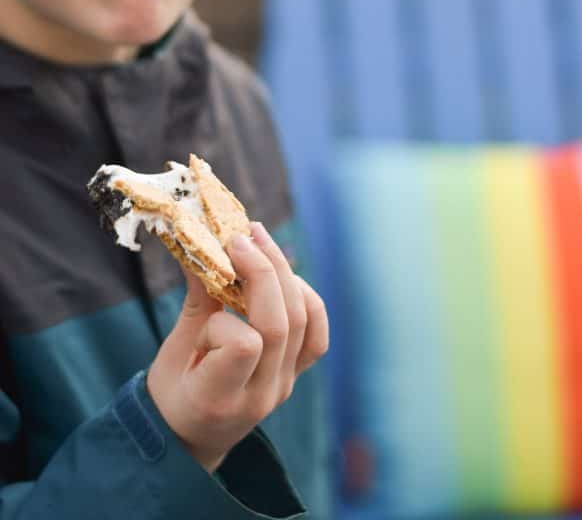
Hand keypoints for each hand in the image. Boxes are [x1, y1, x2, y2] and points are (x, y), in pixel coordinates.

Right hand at [146, 222, 328, 471]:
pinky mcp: (296, 374)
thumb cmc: (172, 393)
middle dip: (263, 270)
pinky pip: (316, 332)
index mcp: (219, 397)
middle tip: (240, 236)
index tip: (206, 290)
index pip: (245, 345)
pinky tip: (284, 277)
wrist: (191, 438)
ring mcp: (284, 385)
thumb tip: (202, 242)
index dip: (226, 314)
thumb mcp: (173, 351)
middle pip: (280, 323)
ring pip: (303, 319)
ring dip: (284, 273)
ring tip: (259, 242)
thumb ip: (196, 300)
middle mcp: (261, 395)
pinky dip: (306, 298)